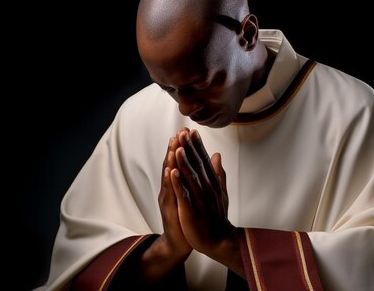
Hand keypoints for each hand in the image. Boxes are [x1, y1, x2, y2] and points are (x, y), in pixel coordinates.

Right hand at [139, 132, 192, 283]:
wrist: (180, 242)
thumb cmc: (188, 218)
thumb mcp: (192, 196)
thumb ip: (196, 180)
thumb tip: (205, 164)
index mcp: (178, 185)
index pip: (180, 162)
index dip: (184, 147)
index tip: (188, 131)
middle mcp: (170, 189)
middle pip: (172, 165)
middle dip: (175, 148)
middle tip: (179, 131)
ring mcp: (168, 198)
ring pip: (168, 176)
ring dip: (170, 160)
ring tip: (173, 145)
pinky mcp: (169, 209)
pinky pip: (169, 193)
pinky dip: (169, 181)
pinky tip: (170, 171)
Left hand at [170, 128, 240, 271]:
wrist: (218, 240)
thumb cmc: (216, 215)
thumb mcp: (220, 191)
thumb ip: (218, 172)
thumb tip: (217, 154)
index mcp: (212, 183)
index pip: (203, 160)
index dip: (197, 145)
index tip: (192, 131)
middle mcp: (207, 188)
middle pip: (196, 164)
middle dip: (189, 148)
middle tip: (183, 131)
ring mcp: (199, 199)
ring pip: (190, 177)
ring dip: (183, 161)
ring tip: (177, 146)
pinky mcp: (191, 211)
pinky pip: (183, 195)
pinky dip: (178, 183)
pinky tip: (172, 172)